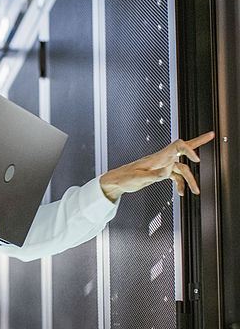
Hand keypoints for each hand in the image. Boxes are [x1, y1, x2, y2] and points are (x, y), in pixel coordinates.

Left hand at [99, 131, 214, 201]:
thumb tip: (167, 172)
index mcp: (157, 157)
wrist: (117, 181)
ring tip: (196, 192)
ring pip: (182, 169)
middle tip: (212, 135)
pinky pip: (175, 176)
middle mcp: (162, 159)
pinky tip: (181, 193)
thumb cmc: (125, 178)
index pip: (177, 146)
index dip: (188, 150)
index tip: (196, 159)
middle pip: (183, 149)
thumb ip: (154, 175)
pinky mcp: (160, 173)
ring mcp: (162, 166)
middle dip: (198, 142)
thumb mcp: (138, 178)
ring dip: (190, 180)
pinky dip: (180, 184)